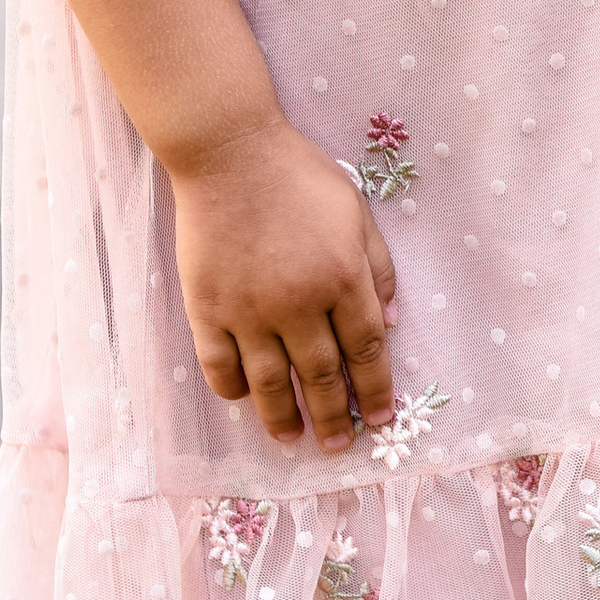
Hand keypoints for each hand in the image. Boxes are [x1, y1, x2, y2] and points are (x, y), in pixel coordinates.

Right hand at [171, 115, 397, 454]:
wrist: (230, 153)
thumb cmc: (300, 177)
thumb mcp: (357, 213)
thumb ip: (378, 270)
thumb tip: (391, 325)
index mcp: (343, 278)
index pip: (366, 349)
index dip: (375, 389)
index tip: (379, 418)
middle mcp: (299, 302)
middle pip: (321, 375)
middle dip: (334, 417)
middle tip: (339, 445)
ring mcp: (249, 309)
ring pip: (270, 382)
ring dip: (284, 418)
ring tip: (293, 441)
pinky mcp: (208, 307)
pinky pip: (221, 365)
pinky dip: (233, 389)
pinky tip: (245, 400)